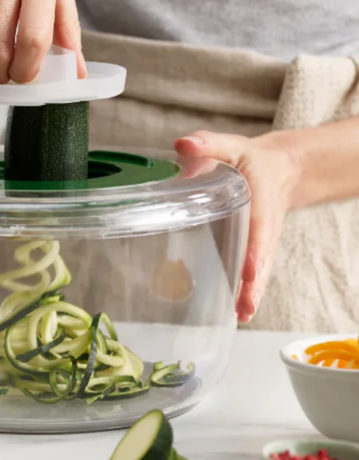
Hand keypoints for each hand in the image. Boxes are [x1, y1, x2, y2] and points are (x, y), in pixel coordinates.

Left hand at [174, 130, 300, 322]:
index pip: (259, 229)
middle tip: (245, 306)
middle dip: (254, 283)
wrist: (277, 169)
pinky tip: (239, 312)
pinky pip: (255, 272)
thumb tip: (182, 144)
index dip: (255, 250)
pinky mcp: (255, 249)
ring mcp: (262, 241)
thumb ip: (208, 144)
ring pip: (260, 271)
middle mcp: (264, 227)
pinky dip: (250, 291)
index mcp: (260, 201)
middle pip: (262, 258)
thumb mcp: (230, 146)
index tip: (250, 269)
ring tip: (242, 316)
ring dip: (252, 293)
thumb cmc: (248, 159)